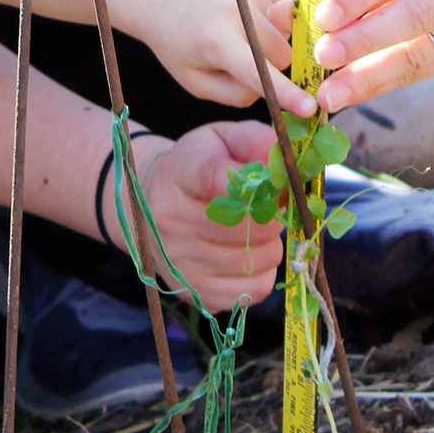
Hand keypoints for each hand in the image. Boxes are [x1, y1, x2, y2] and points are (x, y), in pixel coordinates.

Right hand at [100, 121, 283, 312]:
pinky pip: (256, 289)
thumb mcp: (219, 139)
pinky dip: (263, 272)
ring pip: (261, 259)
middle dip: (272, 215)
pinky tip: (247, 256)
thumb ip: (255, 140)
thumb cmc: (193, 168)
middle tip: (265, 207)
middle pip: (252, 225)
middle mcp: (172, 223)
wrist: (148, 205)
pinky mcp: (195, 293)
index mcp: (178, 176)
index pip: (217, 179)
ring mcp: (182, 263)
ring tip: (253, 231)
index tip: (272, 180)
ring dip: (270, 244)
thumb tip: (286, 163)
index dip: (256, 182)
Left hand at [147, 0, 315, 117]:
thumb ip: (237, 93)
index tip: (310, 107)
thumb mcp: (196, 82)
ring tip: (238, 28)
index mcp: (215, 41)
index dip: (287, 93)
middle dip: (271, 62)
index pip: (259, 72)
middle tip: (241, 54)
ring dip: (271, 37)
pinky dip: (272, 15)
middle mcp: (234, 7)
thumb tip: (276, 85)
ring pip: (287, 29)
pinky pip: (285, 4)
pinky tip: (245, 11)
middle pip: (282, 53)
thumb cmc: (178, 44)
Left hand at [268, 0, 433, 113]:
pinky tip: (345, 94)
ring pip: (418, 53)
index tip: (321, 15)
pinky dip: (376, 85)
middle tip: (322, 56)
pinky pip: (414, 74)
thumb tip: (281, 16)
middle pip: (416, 15)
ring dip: (369, 76)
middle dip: (365, 39)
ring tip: (329, 93)